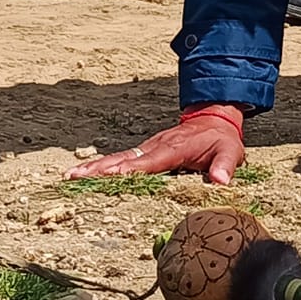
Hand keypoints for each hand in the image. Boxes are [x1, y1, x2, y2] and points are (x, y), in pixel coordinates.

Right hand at [69, 108, 245, 185]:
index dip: (130, 169)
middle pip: (124, 159)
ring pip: (118, 157)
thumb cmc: (221, 139)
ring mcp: (148, 147)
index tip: (109, 175)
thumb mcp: (231, 151)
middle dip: (99, 168)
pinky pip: (121, 158)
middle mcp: (156, 146)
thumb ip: (225, 166)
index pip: (150, 161)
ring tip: (70, 176)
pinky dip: (102, 166)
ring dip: (94, 167)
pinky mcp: (145, 150)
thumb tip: (220, 181)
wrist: (214, 118)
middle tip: (74, 176)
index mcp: (175, 148)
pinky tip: (85, 173)